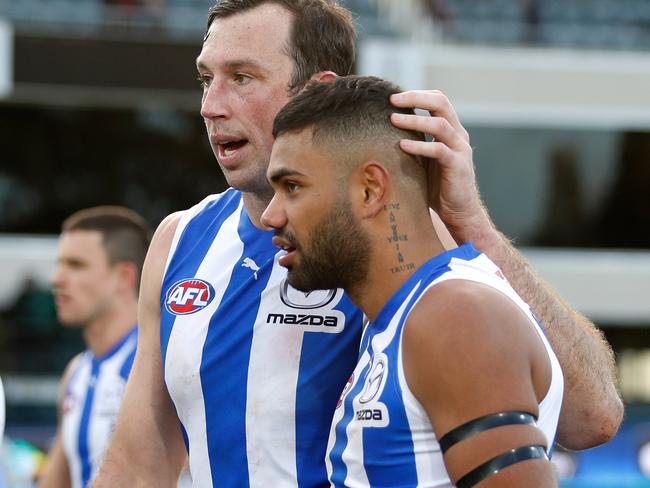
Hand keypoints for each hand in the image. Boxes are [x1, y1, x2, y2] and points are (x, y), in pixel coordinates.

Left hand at [390, 90, 490, 242]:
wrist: (458, 213)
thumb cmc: (437, 188)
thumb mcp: (424, 160)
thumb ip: (414, 144)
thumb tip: (382, 133)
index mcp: (451, 130)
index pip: (438, 100)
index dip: (418, 94)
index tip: (394, 97)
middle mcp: (458, 135)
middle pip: (441, 103)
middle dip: (416, 98)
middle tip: (392, 100)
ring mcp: (460, 150)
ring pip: (440, 125)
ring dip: (415, 121)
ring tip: (393, 119)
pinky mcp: (458, 166)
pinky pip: (439, 151)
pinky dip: (420, 146)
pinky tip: (402, 146)